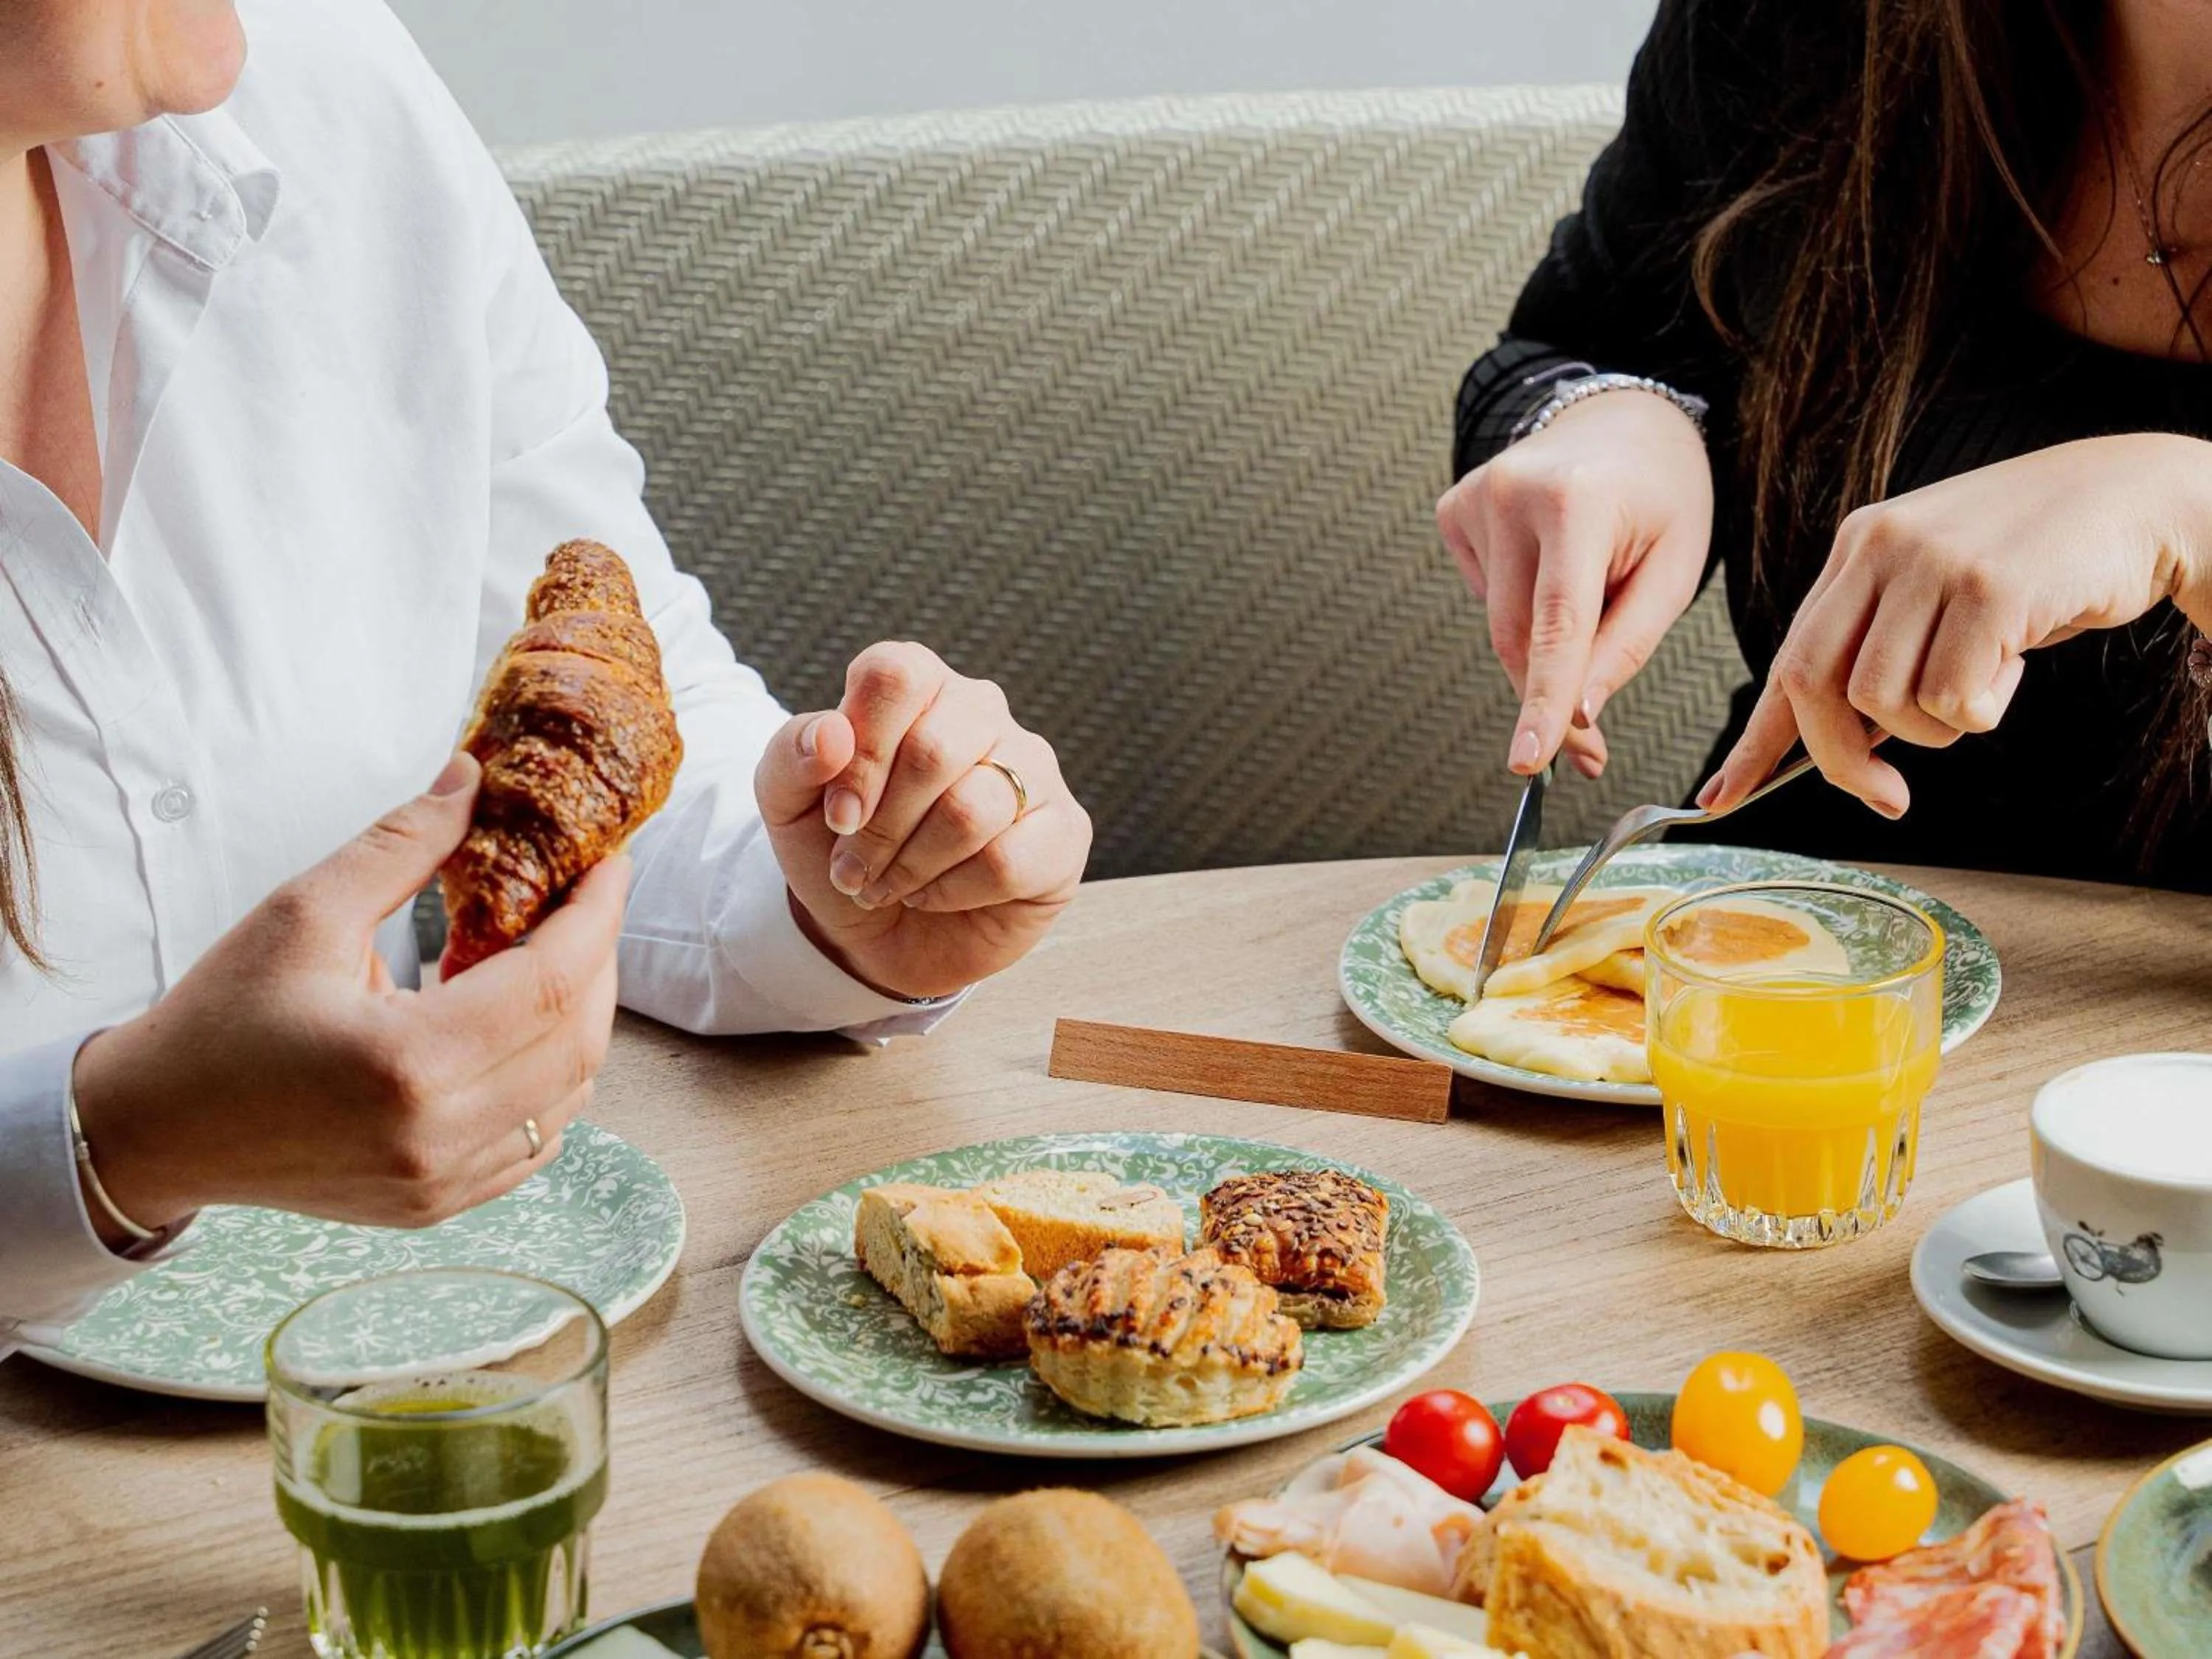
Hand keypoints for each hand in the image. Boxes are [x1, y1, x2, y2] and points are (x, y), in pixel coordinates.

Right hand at [71, 754, 628, 1235]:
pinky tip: (514, 1027)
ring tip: (543, 956)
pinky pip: (537, 1139)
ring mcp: (443, 1184)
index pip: (551, 980)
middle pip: (577, 1039)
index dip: (596, 913)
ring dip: (576, 1018)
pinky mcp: (438, 1205)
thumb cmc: (219, 1019)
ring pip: (569, 1094)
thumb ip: (402, 843)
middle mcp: (438, 1137)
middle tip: (583, 899)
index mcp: (407, 1063)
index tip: (609, 861)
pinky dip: (548, 1078)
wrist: (156, 1129)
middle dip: (596, 959)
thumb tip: (474, 778)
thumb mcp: (302, 911)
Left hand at [756, 642, 1090, 1000]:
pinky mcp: (1065, 832)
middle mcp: (983, 712)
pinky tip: (935, 895)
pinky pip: (1007, 862)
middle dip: (879, 828)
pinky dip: (951, 892)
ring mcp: (1034, 769)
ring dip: (911, 866)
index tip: (837, 816)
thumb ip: (792, 755)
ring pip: (971, 810)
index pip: (895, 676)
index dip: (860, 754)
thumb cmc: (838, 850)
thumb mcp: (787, 803)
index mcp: (919, 685)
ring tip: (889, 885)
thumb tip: (832, 735)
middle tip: (855, 868)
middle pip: (933, 750)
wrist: (875, 932)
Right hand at [1437, 389, 1713, 776]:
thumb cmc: (1661, 498)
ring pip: (1498, 623)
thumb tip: (1577, 713)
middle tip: (1586, 749)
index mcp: (1580, 500)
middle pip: (1519, 635)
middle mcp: (1515, 491)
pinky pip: (1483, 594)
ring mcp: (1476, 496)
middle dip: (1550, 698)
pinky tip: (1549, 564)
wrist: (1623, 422)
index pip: (1557, 621)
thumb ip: (1627, 644)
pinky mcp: (1454, 508)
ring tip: (1594, 595)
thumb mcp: (1675, 570)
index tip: (1528, 760)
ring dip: (1542, 644)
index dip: (1543, 698)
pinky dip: (1518, 603)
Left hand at [1704, 435, 2211, 816]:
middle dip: (1842, 760)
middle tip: (1889, 795)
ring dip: (1936, 727)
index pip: (1787, 657)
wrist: (2137, 497)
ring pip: (1885, 701)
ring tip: (1986, 681)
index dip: (1754, 740)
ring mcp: (1931, 563)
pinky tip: (2016, 662)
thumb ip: (1885, 649)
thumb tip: (1840, 743)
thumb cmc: (2036, 563)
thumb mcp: (1939, 595)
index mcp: (1857, 549)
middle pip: (1815, 686)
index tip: (1719, 797)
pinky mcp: (1988, 587)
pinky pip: (1953, 698)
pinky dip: (1985, 709)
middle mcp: (1880, 547)